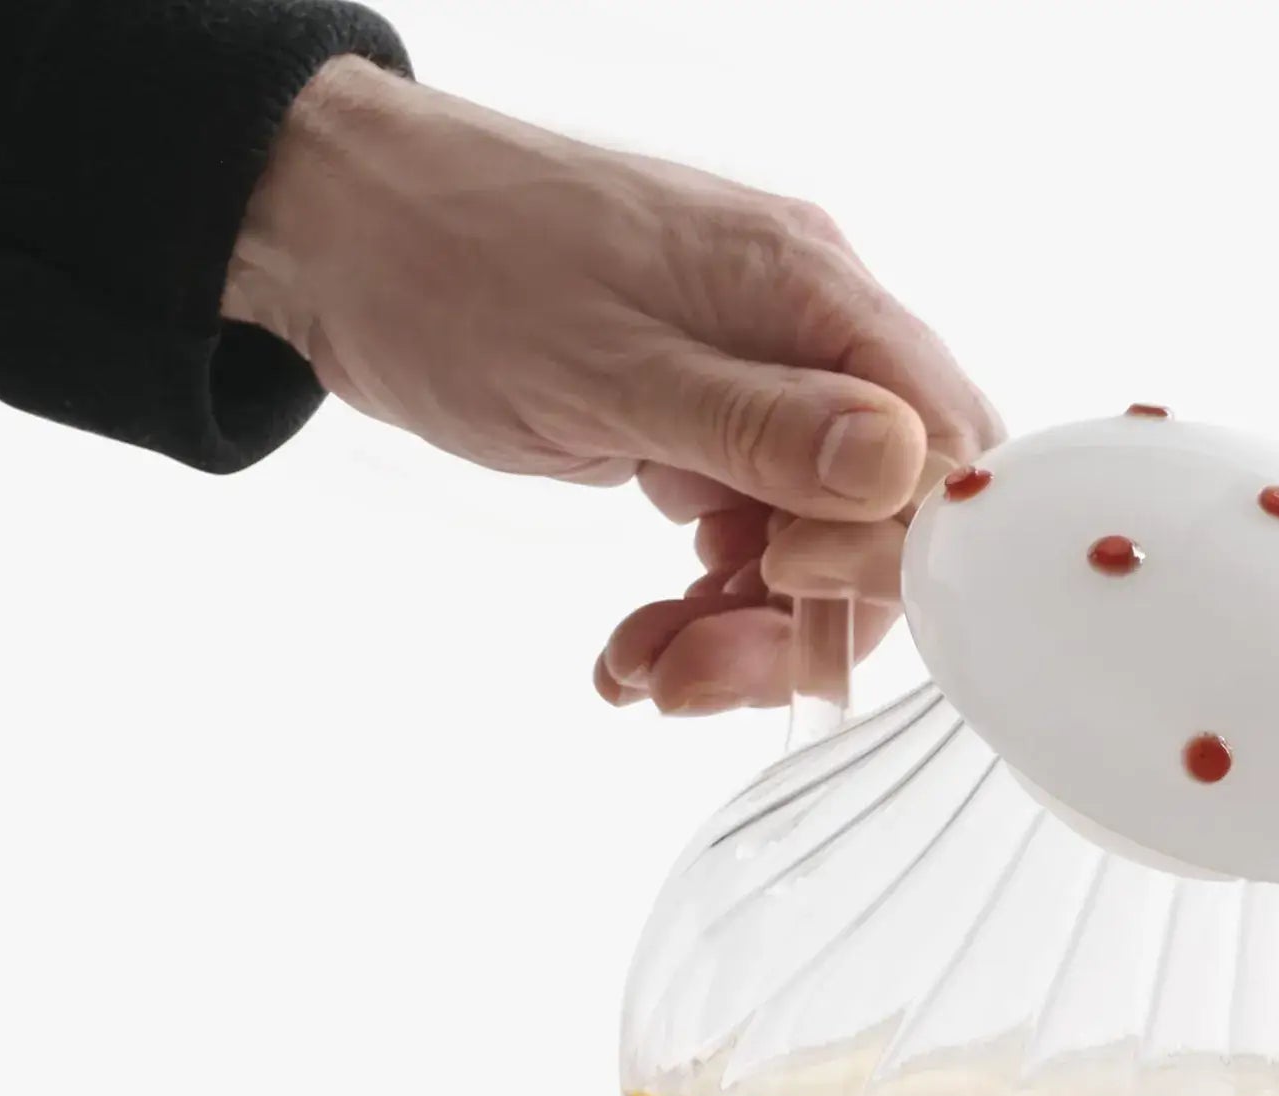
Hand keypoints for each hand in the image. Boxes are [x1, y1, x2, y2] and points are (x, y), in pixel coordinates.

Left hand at [224, 59, 999, 712]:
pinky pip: (746, 548)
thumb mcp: (610, 365)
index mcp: (810, 290)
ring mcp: (756, 387)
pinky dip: (701, 614)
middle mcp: (805, 334)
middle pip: (881, 522)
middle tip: (693, 678)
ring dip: (739, 637)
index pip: (940, 448)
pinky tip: (633, 645)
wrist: (337, 233)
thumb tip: (906, 467)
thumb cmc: (455, 268)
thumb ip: (765, 426)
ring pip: (811, 555)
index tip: (785, 584)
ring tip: (640, 668)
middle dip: (801, 622)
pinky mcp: (702, 430)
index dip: (891, 550)